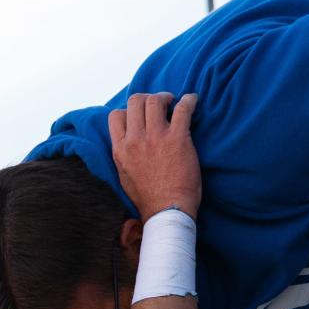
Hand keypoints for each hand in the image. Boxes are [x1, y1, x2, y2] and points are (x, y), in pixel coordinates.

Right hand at [108, 92, 200, 220]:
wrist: (167, 211)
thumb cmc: (149, 199)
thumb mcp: (124, 176)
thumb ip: (123, 156)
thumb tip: (126, 143)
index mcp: (120, 149)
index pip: (116, 115)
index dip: (128, 111)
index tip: (139, 116)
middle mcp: (135, 140)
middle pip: (135, 101)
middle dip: (147, 98)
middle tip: (159, 105)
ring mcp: (156, 137)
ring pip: (155, 100)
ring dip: (165, 97)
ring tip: (173, 102)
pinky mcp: (178, 138)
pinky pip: (182, 108)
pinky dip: (189, 100)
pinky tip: (192, 100)